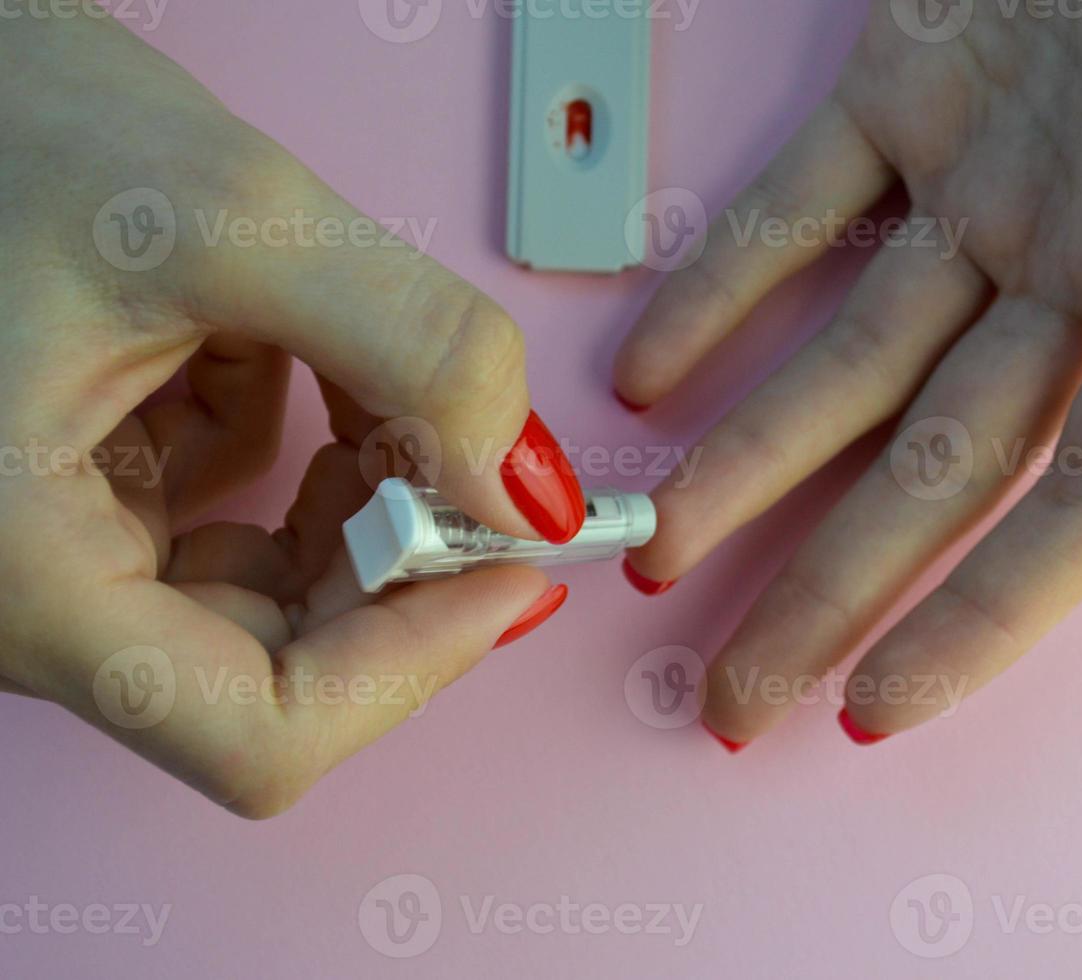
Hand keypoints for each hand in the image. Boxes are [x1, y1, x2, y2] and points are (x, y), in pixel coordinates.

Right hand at [0, 14, 583, 815]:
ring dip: (366, 496)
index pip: (260, 732)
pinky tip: (297, 355)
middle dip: (403, 560)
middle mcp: (35, 599)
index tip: (510, 567)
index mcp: (26, 574)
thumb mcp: (235, 216)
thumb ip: (412, 349)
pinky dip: (316, 456)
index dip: (412, 665)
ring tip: (367, 367)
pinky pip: (247, 531)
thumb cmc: (10, 129)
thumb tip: (527, 486)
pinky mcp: (101, 507)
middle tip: (481, 457)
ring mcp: (68, 559)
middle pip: (283, 667)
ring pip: (278, 595)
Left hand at [614, 0, 1081, 747]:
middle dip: (834, 590)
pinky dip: (720, 287)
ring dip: (751, 460)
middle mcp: (1078, 262)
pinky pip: (798, 212)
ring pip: (852, 361)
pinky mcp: (905, 90)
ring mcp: (986, 185)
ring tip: (662, 551)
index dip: (983, 616)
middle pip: (941, 470)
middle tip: (740, 696)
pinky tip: (657, 369)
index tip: (879, 705)